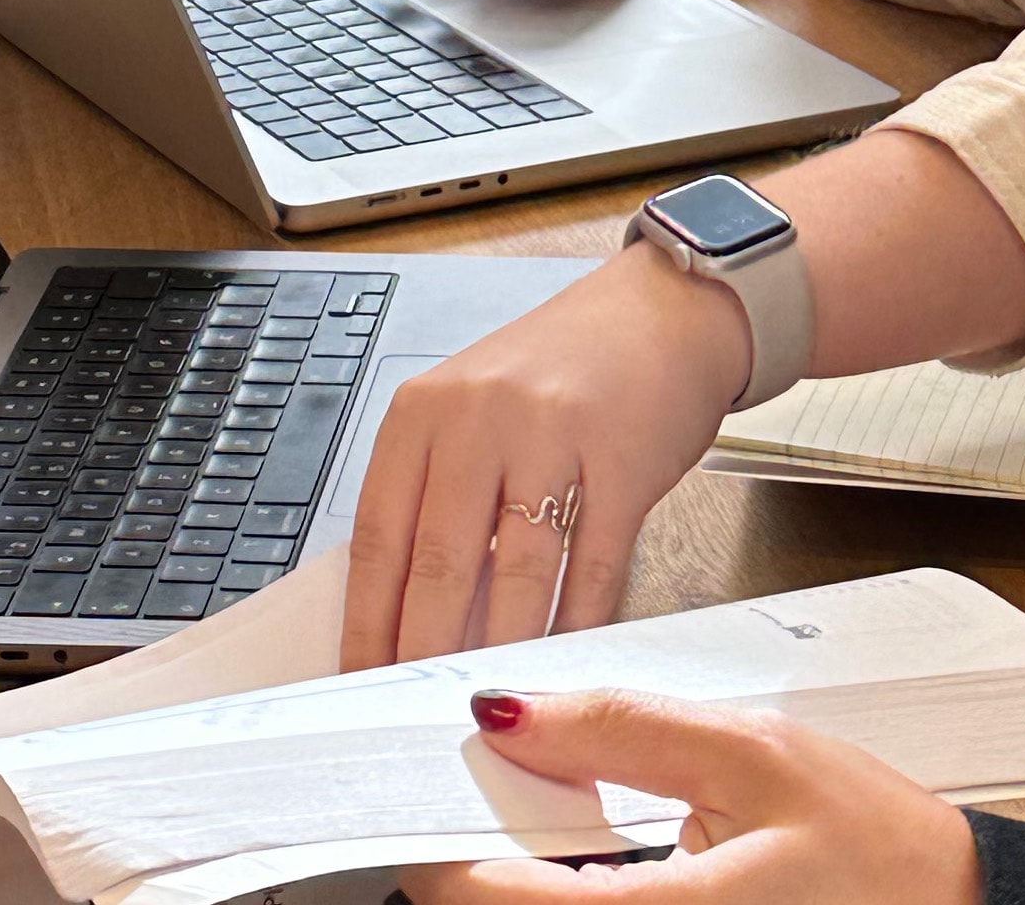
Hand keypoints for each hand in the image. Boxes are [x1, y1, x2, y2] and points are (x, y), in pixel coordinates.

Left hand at [345, 246, 749, 666]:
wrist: (663, 311)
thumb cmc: (561, 369)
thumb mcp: (472, 409)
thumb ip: (436, 491)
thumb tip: (405, 612)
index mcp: (425, 410)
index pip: (378, 537)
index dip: (368, 623)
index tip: (360, 681)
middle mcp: (480, 416)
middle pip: (439, 562)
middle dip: (425, 652)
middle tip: (420, 712)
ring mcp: (553, 434)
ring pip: (517, 572)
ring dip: (502, 648)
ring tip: (491, 700)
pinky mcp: (623, 458)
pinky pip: (593, 563)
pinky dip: (577, 621)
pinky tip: (564, 656)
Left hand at [398, 688, 981, 904]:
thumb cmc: (883, 850)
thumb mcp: (756, 753)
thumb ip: (623, 729)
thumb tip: (508, 713)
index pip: (491, 904)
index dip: (439, 843)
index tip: (428, 788)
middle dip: (476, 864)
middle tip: (488, 795)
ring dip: (522, 887)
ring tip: (542, 823)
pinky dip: (564, 904)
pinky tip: (587, 868)